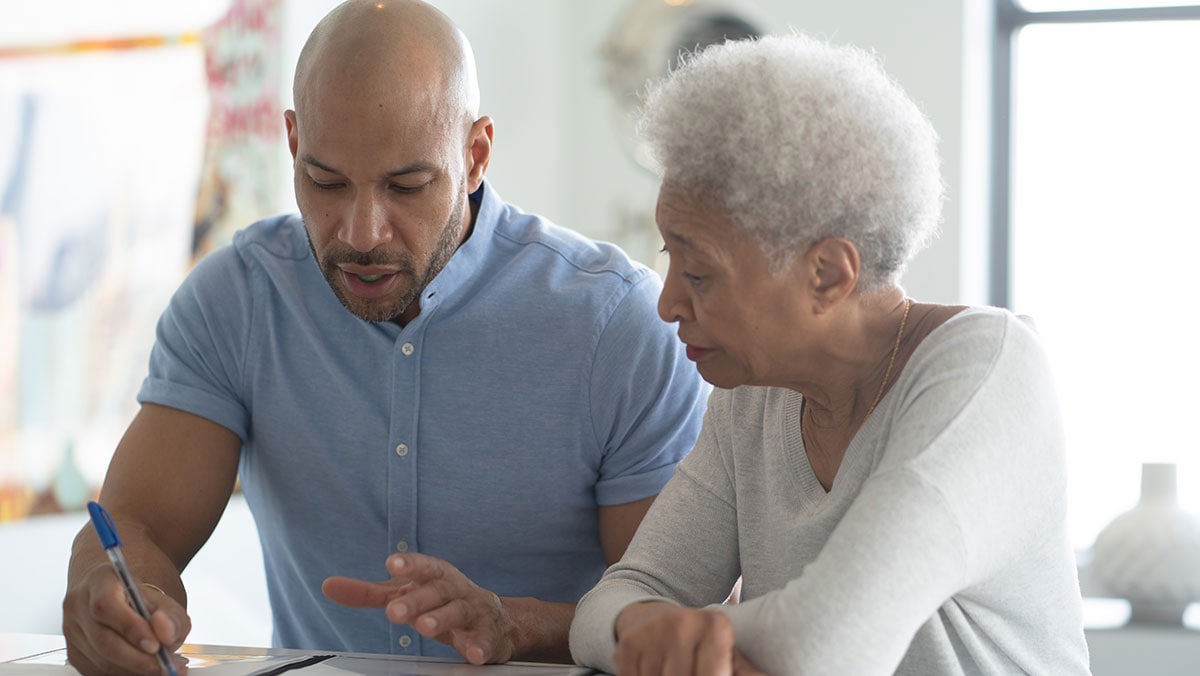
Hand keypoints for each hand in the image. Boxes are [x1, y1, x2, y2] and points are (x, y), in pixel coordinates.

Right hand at [63, 562, 189, 675]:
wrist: (118, 597)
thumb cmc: (140, 598)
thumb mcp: (164, 600)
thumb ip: (171, 617)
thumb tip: (166, 633)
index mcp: (101, 580)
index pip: (107, 606)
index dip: (131, 628)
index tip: (156, 645)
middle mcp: (79, 604)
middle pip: (103, 640)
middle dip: (137, 659)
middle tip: (165, 666)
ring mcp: (72, 630)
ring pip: (101, 660)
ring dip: (133, 669)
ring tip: (161, 667)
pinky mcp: (74, 652)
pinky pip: (97, 671)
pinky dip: (123, 673)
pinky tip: (141, 668)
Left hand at [323, 553, 515, 663]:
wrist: (492, 618)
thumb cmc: (440, 600)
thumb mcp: (405, 593)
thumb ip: (369, 592)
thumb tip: (328, 586)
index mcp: (435, 575)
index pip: (423, 566)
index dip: (409, 564)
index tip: (393, 563)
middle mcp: (455, 589)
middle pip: (437, 590)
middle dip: (417, 599)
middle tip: (394, 612)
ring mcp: (473, 611)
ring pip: (459, 611)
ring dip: (442, 618)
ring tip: (425, 627)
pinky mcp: (487, 636)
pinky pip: (484, 640)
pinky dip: (479, 646)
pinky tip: (472, 653)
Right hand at [612, 601, 762, 675]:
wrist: (651, 618)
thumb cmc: (698, 643)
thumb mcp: (726, 652)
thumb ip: (747, 671)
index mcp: (716, 626)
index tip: (706, 674)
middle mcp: (684, 623)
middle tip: (687, 670)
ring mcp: (654, 632)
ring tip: (670, 670)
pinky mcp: (628, 644)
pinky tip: (652, 670)